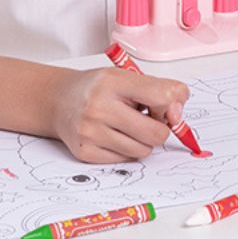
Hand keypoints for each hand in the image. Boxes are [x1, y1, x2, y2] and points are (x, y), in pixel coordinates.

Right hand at [49, 67, 188, 162]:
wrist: (59, 100)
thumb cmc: (98, 89)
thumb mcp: (127, 77)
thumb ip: (159, 91)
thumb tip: (177, 116)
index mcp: (114, 82)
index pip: (162, 96)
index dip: (172, 105)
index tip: (166, 106)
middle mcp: (99, 107)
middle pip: (156, 133)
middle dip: (159, 129)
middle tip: (146, 118)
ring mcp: (90, 132)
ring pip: (143, 151)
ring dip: (143, 142)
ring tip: (127, 126)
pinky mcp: (85, 152)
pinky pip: (126, 161)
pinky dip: (126, 151)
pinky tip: (114, 135)